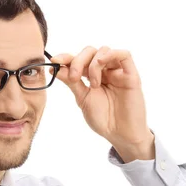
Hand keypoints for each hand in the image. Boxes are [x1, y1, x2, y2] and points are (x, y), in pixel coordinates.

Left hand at [50, 46, 153, 161]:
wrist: (120, 134)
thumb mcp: (82, 98)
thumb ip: (71, 82)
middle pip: (90, 52)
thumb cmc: (103, 118)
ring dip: (93, 64)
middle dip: (78, 61)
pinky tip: (102, 64)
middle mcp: (104, 71)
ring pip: (104, 51)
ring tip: (93, 85)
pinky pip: (124, 55)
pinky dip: (111, 54)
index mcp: (91, 76)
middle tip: (74, 77)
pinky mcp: (131, 75)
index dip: (65, 57)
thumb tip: (55, 68)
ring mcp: (118, 72)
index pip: (78, 59)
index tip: (54, 61)